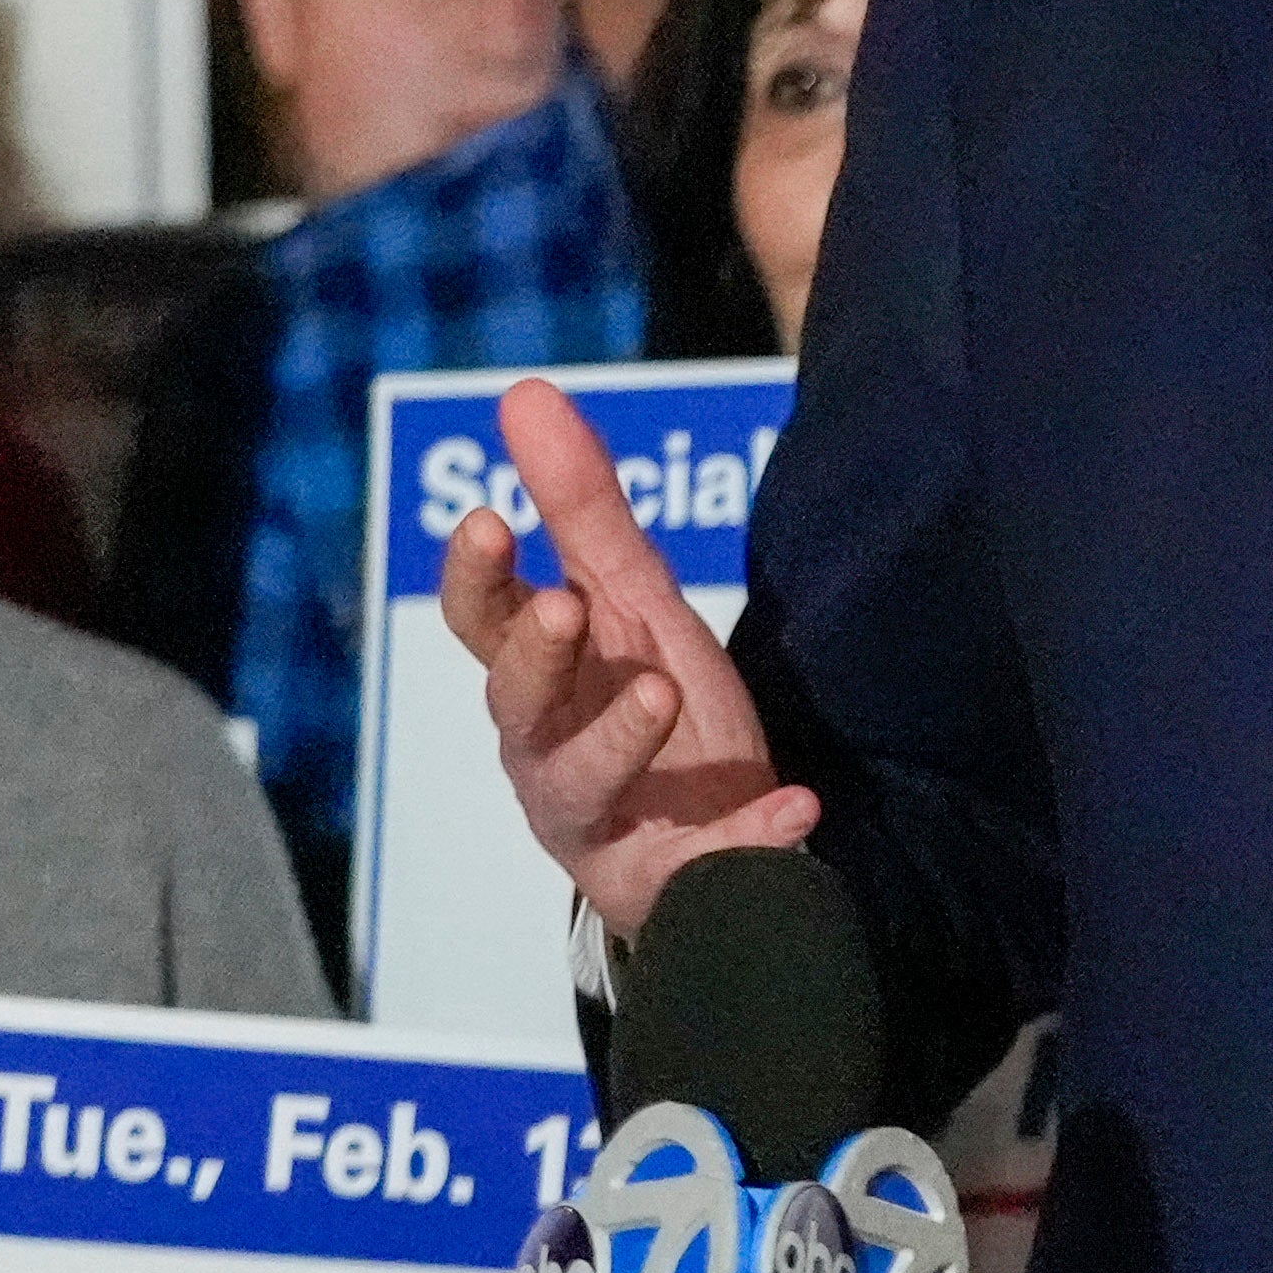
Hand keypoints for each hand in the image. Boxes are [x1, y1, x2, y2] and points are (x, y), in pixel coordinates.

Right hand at [435, 376, 817, 940]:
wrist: (711, 836)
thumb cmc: (650, 710)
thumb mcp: (631, 605)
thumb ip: (582, 509)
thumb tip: (524, 392)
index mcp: (540, 680)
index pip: (484, 625)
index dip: (475, 579)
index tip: (488, 521)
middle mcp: (548, 752)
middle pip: (515, 709)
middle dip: (534, 660)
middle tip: (565, 608)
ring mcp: (604, 822)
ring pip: (582, 787)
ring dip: (618, 737)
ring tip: (661, 690)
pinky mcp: (673, 879)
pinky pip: (707, 864)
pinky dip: (750, 838)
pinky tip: (797, 805)